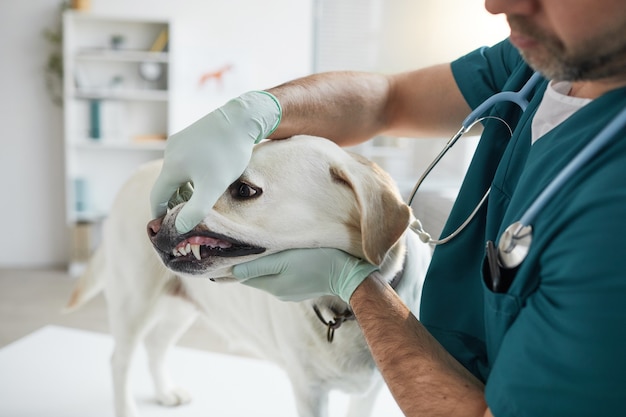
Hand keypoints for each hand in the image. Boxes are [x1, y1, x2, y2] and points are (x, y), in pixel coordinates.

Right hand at [150, 91, 281, 232]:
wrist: (241, 118)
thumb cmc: (228, 154)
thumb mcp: (213, 186)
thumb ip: (196, 209)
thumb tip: (180, 227)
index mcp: (171, 167)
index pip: (156, 196)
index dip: (159, 214)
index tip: (164, 227)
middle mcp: (170, 152)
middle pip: (166, 184)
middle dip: (173, 202)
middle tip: (184, 217)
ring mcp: (180, 141)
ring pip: (177, 172)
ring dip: (184, 188)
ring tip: (197, 200)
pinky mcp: (191, 135)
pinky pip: (185, 161)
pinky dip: (190, 175)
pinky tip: (206, 179)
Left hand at [232, 248, 377, 302]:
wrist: (349, 272)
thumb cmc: (316, 261)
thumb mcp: (284, 260)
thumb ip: (259, 266)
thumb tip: (233, 272)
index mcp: (273, 286)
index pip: (245, 276)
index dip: (236, 263)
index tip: (229, 249)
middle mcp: (280, 293)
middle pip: (258, 275)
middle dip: (252, 261)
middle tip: (247, 242)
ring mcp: (293, 291)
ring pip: (272, 274)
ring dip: (268, 263)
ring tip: (267, 245)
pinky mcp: (305, 286)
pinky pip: (286, 275)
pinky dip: (283, 265)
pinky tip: (288, 254)